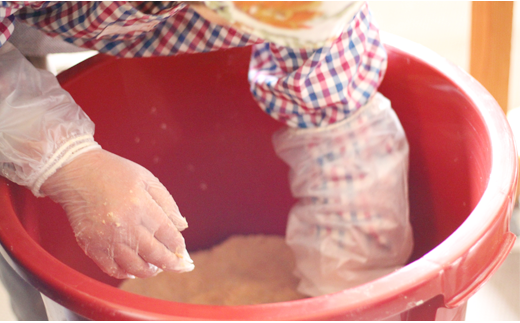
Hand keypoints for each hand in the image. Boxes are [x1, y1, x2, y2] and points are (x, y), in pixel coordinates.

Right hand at [41, 149, 193, 278]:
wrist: (76, 172)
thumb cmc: (113, 172)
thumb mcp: (147, 178)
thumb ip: (167, 203)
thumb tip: (182, 226)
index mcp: (141, 205)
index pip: (168, 234)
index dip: (178, 247)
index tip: (183, 252)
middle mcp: (124, 225)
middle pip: (154, 254)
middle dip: (171, 264)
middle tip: (179, 267)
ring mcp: (106, 238)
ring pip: (135, 266)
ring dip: (150, 271)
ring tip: (156, 267)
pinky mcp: (91, 245)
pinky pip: (112, 268)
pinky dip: (126, 273)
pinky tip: (133, 269)